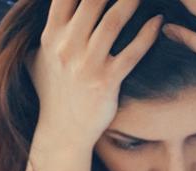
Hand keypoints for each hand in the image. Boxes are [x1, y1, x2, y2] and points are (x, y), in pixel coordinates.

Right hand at [27, 0, 162, 146]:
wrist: (62, 131)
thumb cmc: (51, 93)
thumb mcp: (37, 59)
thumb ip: (44, 32)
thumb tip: (41, 11)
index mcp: (51, 36)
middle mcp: (66, 47)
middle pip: (92, 1)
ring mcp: (86, 65)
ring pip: (113, 21)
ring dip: (131, 1)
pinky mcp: (106, 82)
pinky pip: (131, 53)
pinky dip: (147, 35)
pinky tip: (158, 21)